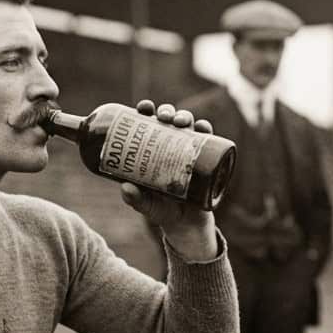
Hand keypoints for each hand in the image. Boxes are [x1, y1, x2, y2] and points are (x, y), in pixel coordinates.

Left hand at [120, 100, 215, 247]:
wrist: (187, 225)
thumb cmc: (162, 211)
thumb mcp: (147, 206)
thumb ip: (136, 199)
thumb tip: (125, 188)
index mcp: (151, 150)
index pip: (147, 124)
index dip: (145, 111)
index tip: (143, 108)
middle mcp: (170, 146)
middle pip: (168, 120)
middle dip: (167, 111)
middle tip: (164, 117)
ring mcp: (188, 150)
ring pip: (187, 125)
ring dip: (185, 116)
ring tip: (181, 122)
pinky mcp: (205, 158)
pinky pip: (207, 139)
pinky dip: (205, 129)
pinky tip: (202, 127)